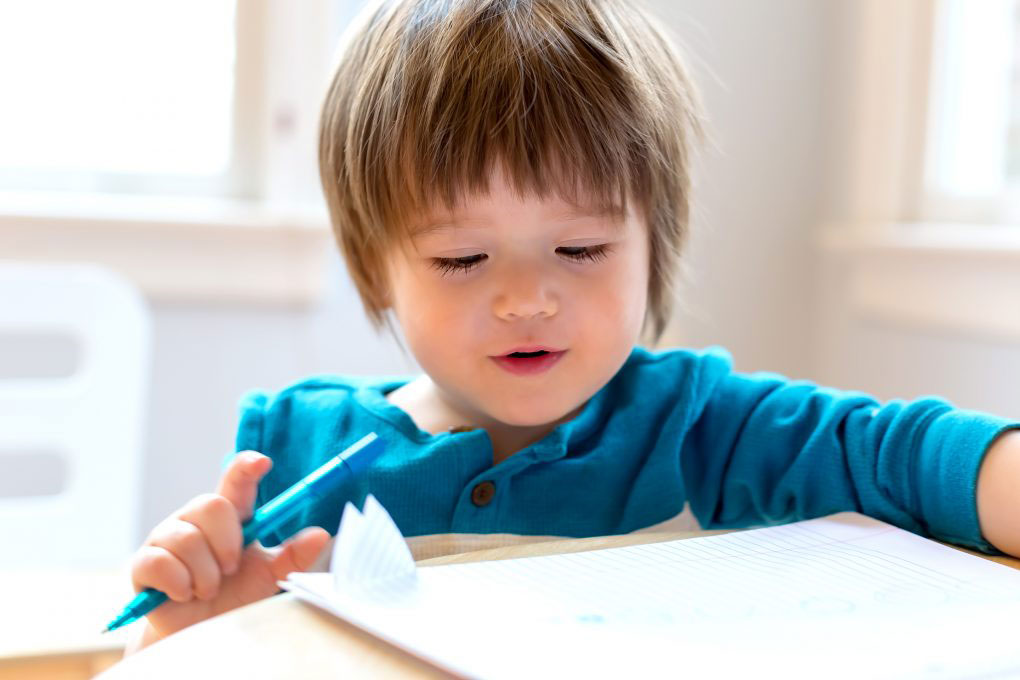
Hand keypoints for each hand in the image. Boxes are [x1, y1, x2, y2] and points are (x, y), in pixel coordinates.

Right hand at [128, 451, 330, 639]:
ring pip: (187, 538)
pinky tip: (183, 594)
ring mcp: (167, 538)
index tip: (263, 463)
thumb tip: (321, 534)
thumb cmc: (235, 597)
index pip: (236, 481)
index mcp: (229, 516)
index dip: (246, 467)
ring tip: (208, 589)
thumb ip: (292, 556)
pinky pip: (160, 562)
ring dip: (206, 574)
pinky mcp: (143, 564)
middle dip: (226, 541)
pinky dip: (179, 583)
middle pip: (211, 504)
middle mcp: (196, 519)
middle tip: (231, 569)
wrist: (201, 634)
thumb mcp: (268, 577)